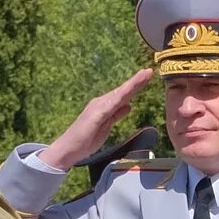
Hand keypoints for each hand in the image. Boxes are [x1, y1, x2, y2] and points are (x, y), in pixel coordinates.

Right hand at [36, 69, 156, 170]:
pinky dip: (120, 97)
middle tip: (149, 71)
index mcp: (105, 106)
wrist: (68, 148)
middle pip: (123, 91)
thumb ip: (117, 115)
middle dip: (137, 81)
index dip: (135, 85)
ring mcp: (98, 108)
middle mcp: (102, 103)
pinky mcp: (96, 115)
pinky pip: (111, 105)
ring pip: (119, 94)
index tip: (147, 76)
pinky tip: (128, 91)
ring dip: (131, 85)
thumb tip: (129, 106)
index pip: (123, 95)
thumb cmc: (86, 139)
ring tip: (144, 75)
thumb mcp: (107, 126)